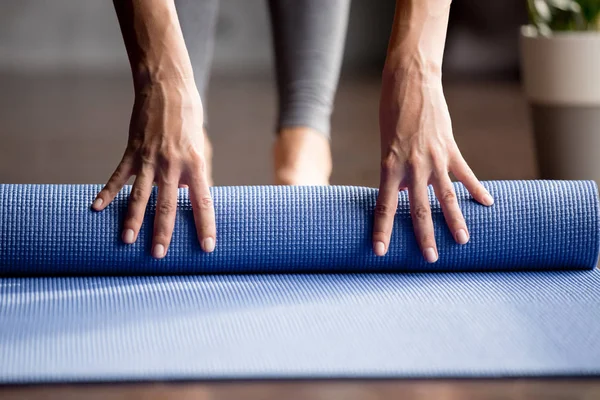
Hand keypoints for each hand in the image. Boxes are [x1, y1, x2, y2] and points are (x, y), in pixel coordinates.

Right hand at [92, 78, 215, 258]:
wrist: (167, 86)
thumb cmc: (189, 118)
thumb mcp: (200, 146)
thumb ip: (198, 173)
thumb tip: (195, 197)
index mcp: (195, 164)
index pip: (203, 202)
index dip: (205, 226)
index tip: (207, 247)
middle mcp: (173, 164)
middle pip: (166, 205)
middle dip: (162, 232)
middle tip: (158, 255)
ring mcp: (150, 158)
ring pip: (140, 195)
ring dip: (132, 219)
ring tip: (127, 240)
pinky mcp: (132, 150)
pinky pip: (118, 176)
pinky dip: (107, 192)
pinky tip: (96, 207)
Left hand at [372, 68, 493, 261]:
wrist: (410, 83)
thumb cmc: (391, 114)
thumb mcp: (386, 146)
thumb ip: (396, 173)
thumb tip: (408, 195)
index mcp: (390, 167)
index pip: (385, 207)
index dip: (382, 230)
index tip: (380, 251)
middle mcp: (413, 167)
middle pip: (420, 209)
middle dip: (425, 236)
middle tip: (431, 258)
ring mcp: (434, 159)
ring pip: (447, 196)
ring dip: (456, 220)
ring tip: (463, 240)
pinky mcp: (451, 149)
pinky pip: (466, 174)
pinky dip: (477, 189)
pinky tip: (488, 204)